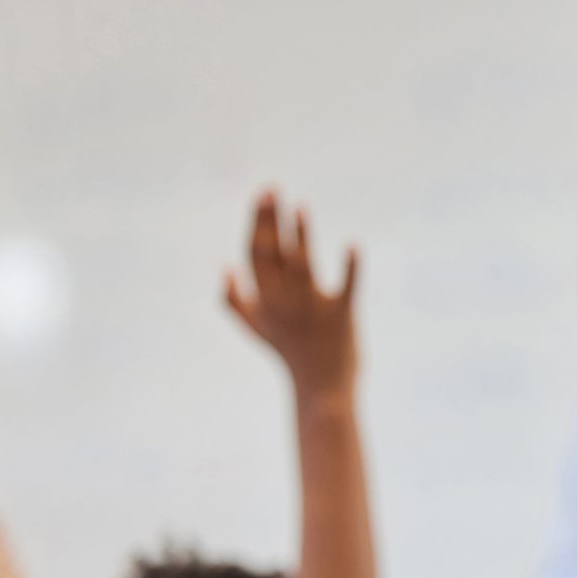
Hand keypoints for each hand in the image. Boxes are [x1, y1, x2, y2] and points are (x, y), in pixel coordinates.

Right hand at [225, 191, 359, 395]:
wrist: (321, 388)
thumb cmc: (288, 353)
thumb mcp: (255, 328)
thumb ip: (234, 301)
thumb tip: (224, 267)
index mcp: (263, 301)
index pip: (255, 255)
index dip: (257, 223)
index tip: (262, 194)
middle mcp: (283, 303)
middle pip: (272, 254)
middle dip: (270, 220)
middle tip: (273, 189)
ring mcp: (312, 309)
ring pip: (302, 266)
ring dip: (300, 235)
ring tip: (300, 207)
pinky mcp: (342, 316)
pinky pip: (347, 288)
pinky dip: (351, 267)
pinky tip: (352, 244)